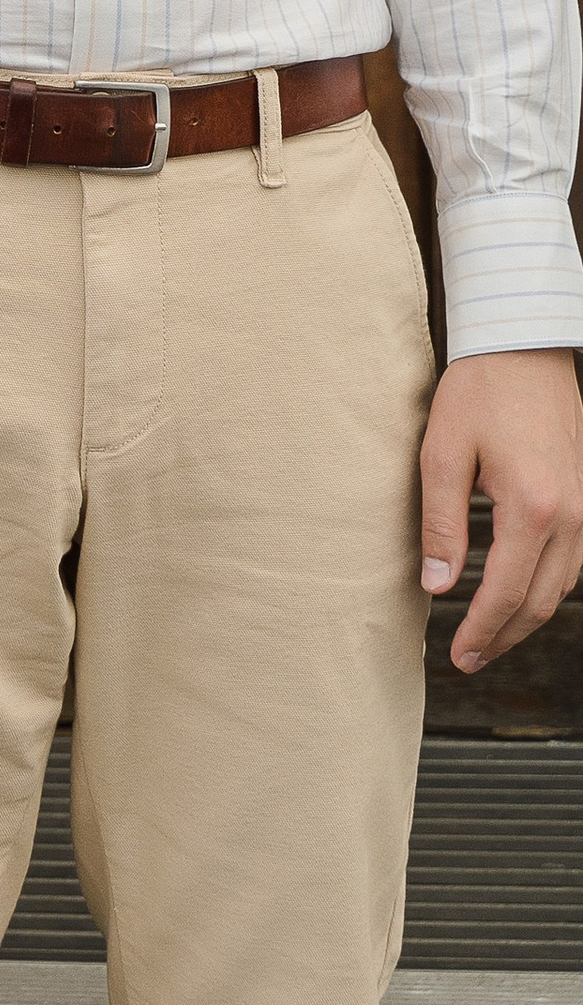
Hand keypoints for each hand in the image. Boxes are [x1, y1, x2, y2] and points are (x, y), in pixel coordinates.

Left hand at [421, 348, 582, 668]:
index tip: (459, 657)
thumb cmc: (479, 391)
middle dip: (504, 636)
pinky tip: (519, 592)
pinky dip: (546, 587)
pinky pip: (572, 561)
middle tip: (471, 660)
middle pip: (540, 601)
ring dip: (526, 617)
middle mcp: (571, 517)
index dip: (482, 631)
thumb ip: (440, 523)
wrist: (524, 344)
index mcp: (533, 509)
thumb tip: (436, 585)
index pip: (505, 592)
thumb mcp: (444, 453)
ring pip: (562, 586)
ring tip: (490, 635)